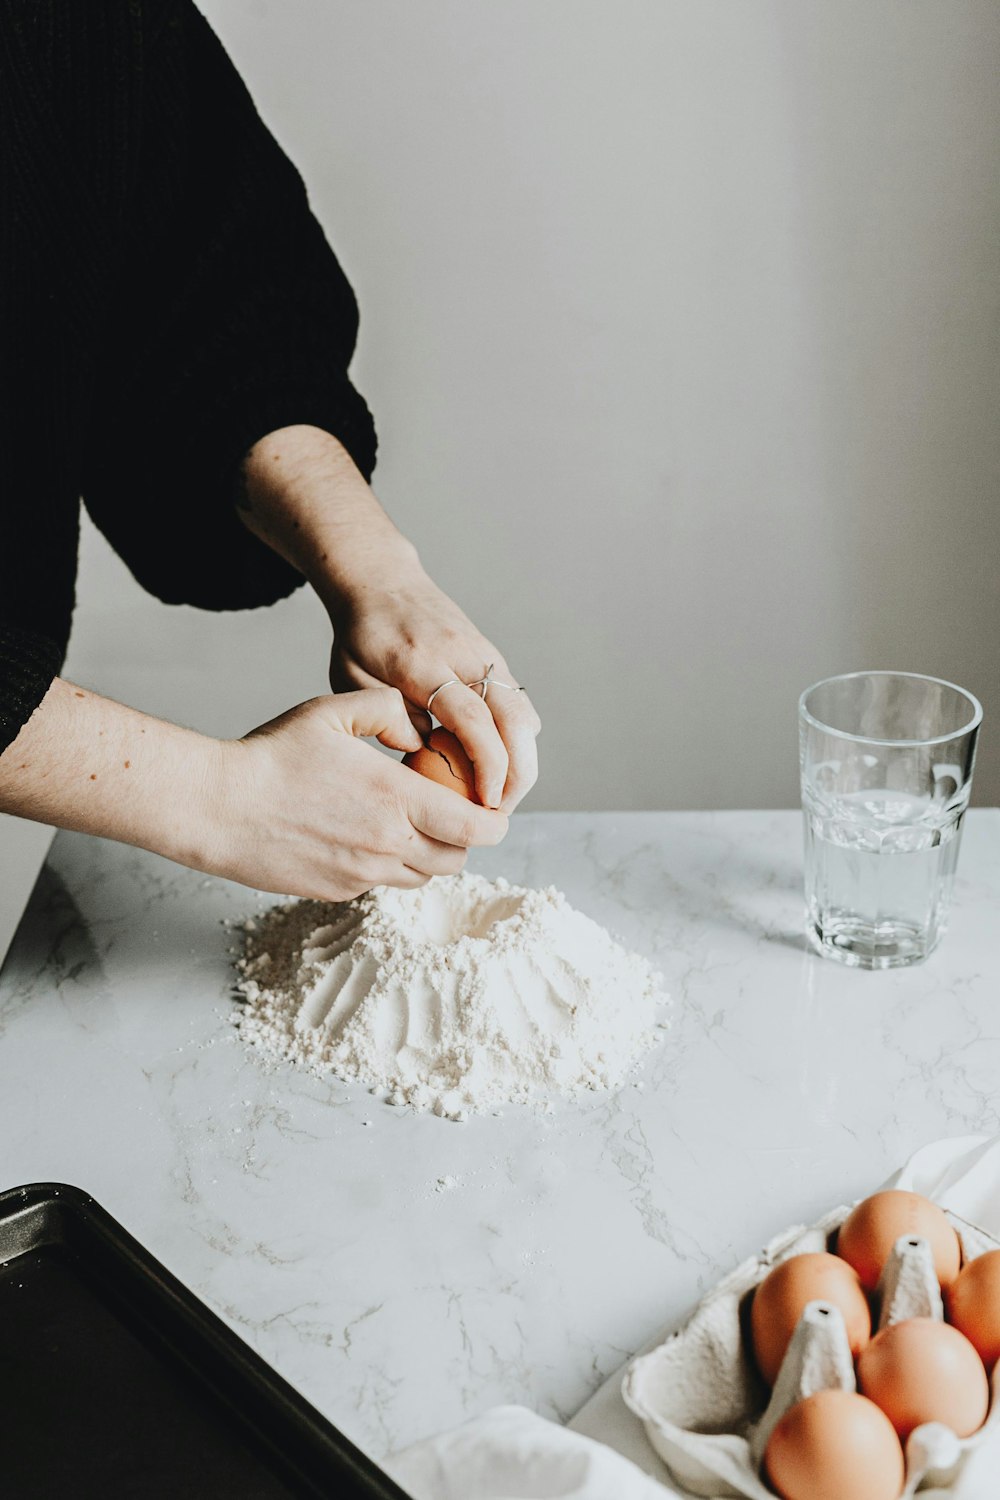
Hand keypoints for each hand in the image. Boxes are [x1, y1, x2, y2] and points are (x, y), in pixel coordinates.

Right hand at [211, 686, 508, 899]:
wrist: (217, 807)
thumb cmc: (272, 754)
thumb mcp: (332, 711)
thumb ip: (388, 711)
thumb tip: (421, 734)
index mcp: (396, 799)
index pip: (476, 827)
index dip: (494, 820)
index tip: (491, 807)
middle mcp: (387, 844)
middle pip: (456, 858)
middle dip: (463, 837)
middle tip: (449, 810)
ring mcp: (363, 874)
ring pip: (422, 875)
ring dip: (428, 852)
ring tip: (407, 821)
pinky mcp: (339, 890)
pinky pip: (383, 883)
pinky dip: (389, 864)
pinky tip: (364, 834)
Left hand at [236, 425, 540, 812]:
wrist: (382, 581)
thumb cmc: (360, 636)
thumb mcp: (353, 679)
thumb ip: (389, 716)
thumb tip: (425, 753)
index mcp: (423, 663)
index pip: (471, 716)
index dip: (487, 763)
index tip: (487, 801)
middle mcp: (464, 656)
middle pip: (513, 717)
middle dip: (517, 771)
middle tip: (501, 812)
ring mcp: (485, 654)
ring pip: (523, 711)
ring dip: (523, 759)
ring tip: (502, 797)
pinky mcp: (493, 658)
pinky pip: (517, 703)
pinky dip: (518, 740)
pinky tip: (501, 767)